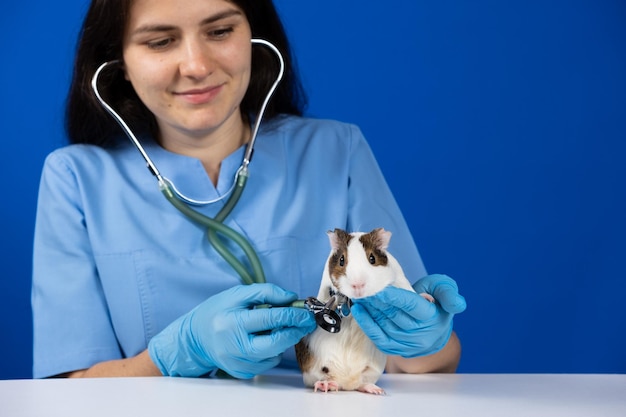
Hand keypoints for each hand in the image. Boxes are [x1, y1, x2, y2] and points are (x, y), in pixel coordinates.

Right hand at [148, 283, 315, 378]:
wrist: (196, 338)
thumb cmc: (217, 312)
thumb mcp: (237, 294)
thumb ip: (265, 292)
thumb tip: (291, 298)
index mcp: (233, 322)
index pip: (270, 318)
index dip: (292, 314)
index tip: (306, 311)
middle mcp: (235, 345)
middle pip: (275, 343)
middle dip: (295, 331)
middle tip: (305, 322)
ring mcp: (238, 362)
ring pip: (274, 354)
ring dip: (285, 340)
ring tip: (284, 327)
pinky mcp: (242, 372)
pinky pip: (267, 363)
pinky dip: (273, 351)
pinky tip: (267, 339)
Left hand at [351, 274, 465, 357]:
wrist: (433, 334)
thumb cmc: (437, 306)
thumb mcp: (445, 292)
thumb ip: (448, 294)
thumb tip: (458, 304)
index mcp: (431, 318)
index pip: (410, 306)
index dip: (393, 296)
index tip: (378, 286)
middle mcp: (418, 334)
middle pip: (393, 314)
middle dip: (375, 299)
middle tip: (362, 286)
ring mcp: (405, 343)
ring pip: (383, 324)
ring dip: (368, 309)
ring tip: (358, 294)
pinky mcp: (395, 348)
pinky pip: (377, 337)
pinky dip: (366, 323)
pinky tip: (358, 310)